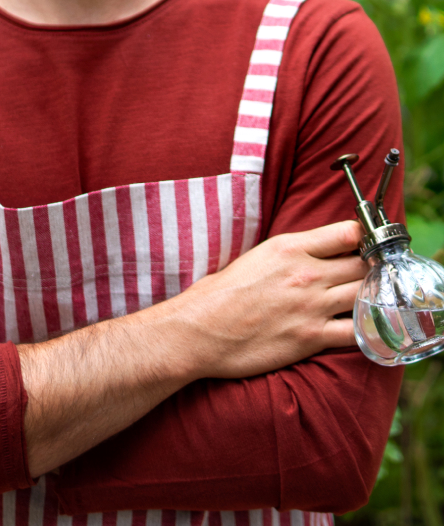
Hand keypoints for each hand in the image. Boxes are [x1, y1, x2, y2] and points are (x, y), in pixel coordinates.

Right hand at [18, 218, 365, 475]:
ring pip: (365, 295)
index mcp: (290, 247)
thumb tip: (310, 254)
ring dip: (371, 297)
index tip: (362, 247)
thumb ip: (289, 253)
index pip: (348, 233)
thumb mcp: (256, 257)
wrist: (200, 331)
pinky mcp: (312, 338)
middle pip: (362, 265)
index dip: (361, 240)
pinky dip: (366, 329)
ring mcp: (312, 306)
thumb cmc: (219, 294)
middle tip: (368, 276)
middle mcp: (307, 273)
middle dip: (370, 269)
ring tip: (368, 300)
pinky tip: (364, 328)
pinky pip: (357, 331)